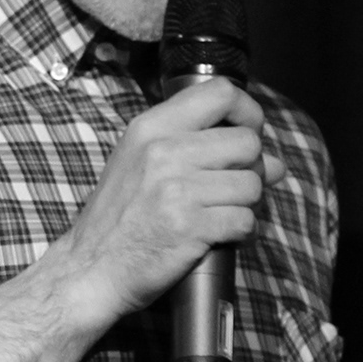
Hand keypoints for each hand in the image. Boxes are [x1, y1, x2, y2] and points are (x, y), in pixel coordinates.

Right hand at [53, 76, 266, 326]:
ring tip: (224, 214)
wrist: (90, 269)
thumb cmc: (119, 219)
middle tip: (235, 188)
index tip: (247, 133)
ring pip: (252, 184)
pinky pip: (245, 220)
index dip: (247, 112)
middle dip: (252, 168)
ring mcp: (177, 189)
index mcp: (151, 128)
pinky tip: (223, 236)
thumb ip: (199, 150)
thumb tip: (272, 161)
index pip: (220, 92)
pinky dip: (242, 232)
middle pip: (247, 142)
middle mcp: (164, 151)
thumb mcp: (142, 163)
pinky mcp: (190, 227)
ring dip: (248, 204)